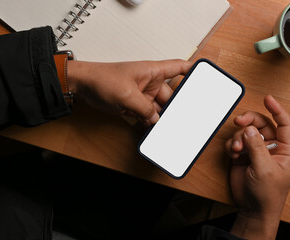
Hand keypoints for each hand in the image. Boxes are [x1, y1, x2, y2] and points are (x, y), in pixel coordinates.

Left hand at [67, 60, 191, 124]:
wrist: (84, 86)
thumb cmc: (103, 79)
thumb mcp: (127, 95)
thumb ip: (145, 109)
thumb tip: (157, 120)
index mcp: (152, 71)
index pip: (178, 67)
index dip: (192, 71)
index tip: (204, 78)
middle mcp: (150, 83)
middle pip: (170, 96)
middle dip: (175, 108)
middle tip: (184, 120)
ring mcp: (142, 95)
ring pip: (159, 109)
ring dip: (161, 119)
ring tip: (169, 130)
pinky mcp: (133, 105)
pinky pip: (147, 115)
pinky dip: (150, 123)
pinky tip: (154, 131)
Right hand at [225, 95, 289, 238]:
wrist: (253, 208)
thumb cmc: (268, 194)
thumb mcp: (265, 169)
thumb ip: (257, 147)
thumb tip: (250, 129)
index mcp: (285, 150)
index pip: (284, 123)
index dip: (277, 110)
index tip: (267, 99)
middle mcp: (271, 147)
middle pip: (261, 123)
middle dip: (249, 121)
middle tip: (238, 121)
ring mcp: (256, 150)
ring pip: (245, 132)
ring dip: (238, 138)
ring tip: (236, 150)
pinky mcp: (243, 156)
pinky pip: (235, 142)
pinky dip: (232, 146)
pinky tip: (233, 156)